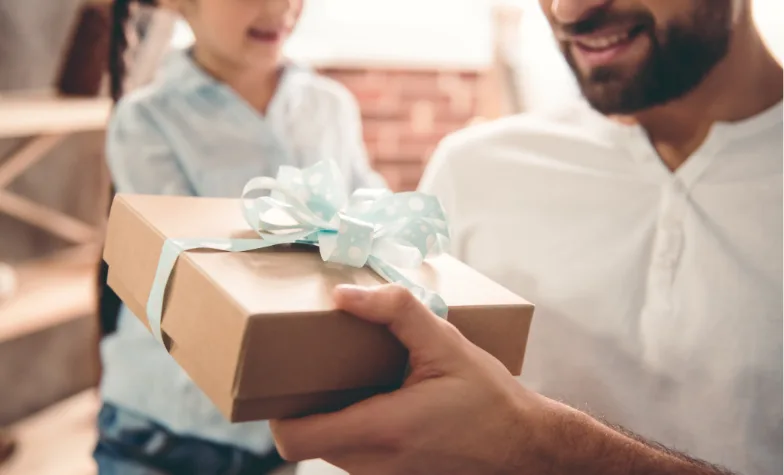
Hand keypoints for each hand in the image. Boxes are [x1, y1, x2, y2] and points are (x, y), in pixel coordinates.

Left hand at [270, 284, 539, 474]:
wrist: (525, 447)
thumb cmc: (488, 397)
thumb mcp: (447, 343)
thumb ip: (396, 312)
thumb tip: (343, 294)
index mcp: (380, 430)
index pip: (294, 440)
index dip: (277, 409)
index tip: (285, 376)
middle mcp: (374, 463)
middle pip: (307, 440)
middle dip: (305, 402)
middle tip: (318, 361)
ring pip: (329, 448)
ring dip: (330, 414)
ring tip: (352, 374)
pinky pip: (353, 453)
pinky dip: (352, 426)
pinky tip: (379, 395)